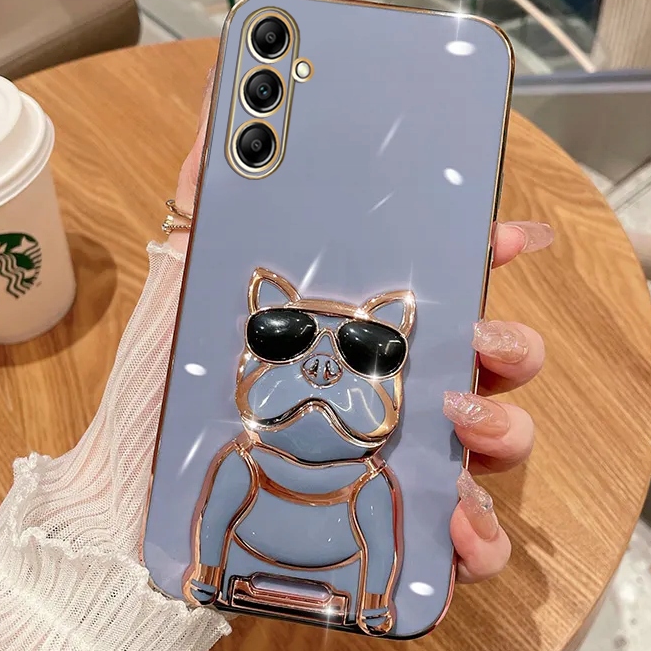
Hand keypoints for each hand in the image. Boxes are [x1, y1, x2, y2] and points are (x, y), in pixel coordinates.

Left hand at [172, 68, 551, 588]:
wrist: (136, 492)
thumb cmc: (167, 391)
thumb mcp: (187, 286)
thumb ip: (210, 203)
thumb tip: (220, 109)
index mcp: (366, 333)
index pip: (449, 287)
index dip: (490, 254)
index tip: (514, 236)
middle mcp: (400, 392)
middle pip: (496, 363)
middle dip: (511, 345)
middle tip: (475, 340)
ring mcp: (406, 461)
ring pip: (499, 441)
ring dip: (505, 427)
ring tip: (459, 419)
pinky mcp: (396, 529)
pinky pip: (469, 541)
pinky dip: (482, 536)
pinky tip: (457, 528)